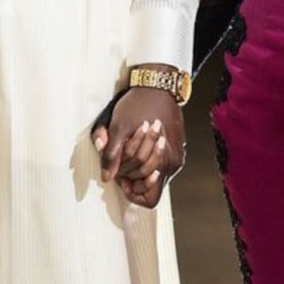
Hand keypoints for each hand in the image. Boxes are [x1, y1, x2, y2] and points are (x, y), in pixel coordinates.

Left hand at [93, 87, 184, 208]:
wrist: (157, 85)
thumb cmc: (137, 104)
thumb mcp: (118, 127)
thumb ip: (112, 154)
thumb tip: (106, 177)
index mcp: (162, 160)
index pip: (150, 198)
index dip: (133, 193)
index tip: (121, 179)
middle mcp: (173, 162)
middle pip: (152, 187)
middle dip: (134, 179)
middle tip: (121, 164)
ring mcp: (177, 155)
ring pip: (157, 175)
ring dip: (141, 169)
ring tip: (129, 154)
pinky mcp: (178, 147)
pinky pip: (162, 164)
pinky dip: (149, 161)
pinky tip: (139, 147)